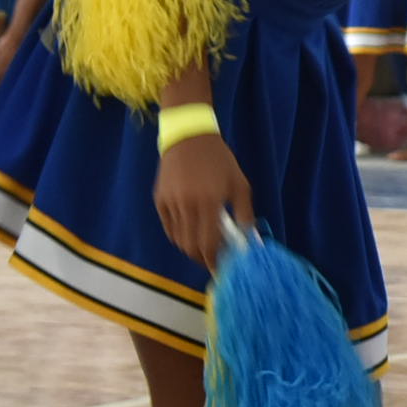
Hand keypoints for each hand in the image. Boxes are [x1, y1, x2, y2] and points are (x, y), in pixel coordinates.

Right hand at [154, 126, 254, 263]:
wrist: (189, 138)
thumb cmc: (220, 161)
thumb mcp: (240, 184)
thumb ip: (245, 214)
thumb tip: (248, 241)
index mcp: (209, 201)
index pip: (208, 243)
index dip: (214, 260)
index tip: (221, 268)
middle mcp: (186, 205)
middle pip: (190, 246)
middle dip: (203, 258)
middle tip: (214, 258)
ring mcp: (169, 203)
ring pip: (178, 240)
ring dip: (191, 247)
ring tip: (204, 244)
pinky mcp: (158, 200)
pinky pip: (168, 227)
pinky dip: (179, 235)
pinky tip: (191, 231)